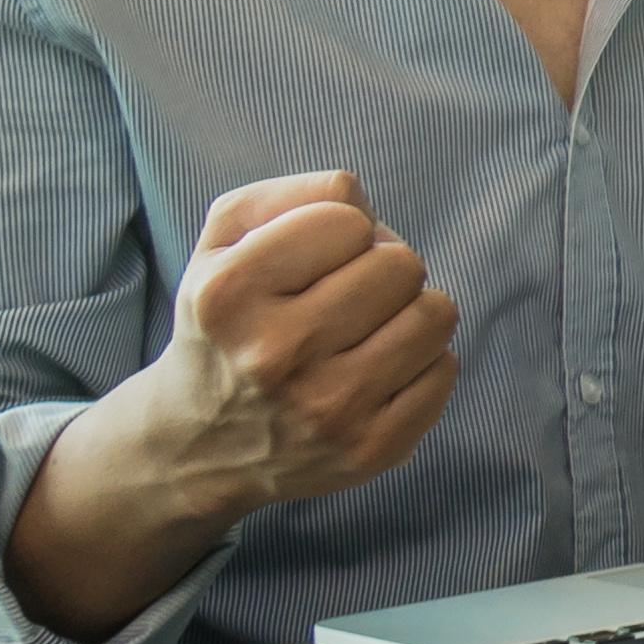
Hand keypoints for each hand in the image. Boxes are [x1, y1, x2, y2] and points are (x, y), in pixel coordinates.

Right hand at [128, 172, 461, 524]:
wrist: (197, 447)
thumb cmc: (225, 326)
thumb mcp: (221, 246)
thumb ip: (288, 196)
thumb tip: (357, 194)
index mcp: (228, 294)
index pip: (348, 220)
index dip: (342, 231)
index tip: (316, 260)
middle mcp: (274, 354)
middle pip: (401, 264)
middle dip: (382, 269)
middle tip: (347, 297)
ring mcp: (327, 408)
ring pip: (435, 314)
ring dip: (409, 312)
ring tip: (366, 332)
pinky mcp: (373, 448)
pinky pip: (445, 367)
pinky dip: (421, 362)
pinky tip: (375, 374)